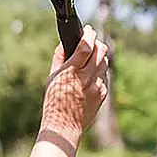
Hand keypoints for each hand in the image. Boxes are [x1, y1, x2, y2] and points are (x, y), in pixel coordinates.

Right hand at [40, 25, 108, 143]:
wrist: (64, 126)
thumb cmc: (54, 101)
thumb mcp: (52, 77)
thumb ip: (59, 58)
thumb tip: (65, 43)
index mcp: (71, 72)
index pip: (86, 46)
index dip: (89, 34)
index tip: (88, 30)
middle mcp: (87, 78)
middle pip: (101, 51)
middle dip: (97, 42)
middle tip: (91, 40)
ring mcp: (97, 87)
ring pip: (105, 62)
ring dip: (99, 56)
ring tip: (91, 57)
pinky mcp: (103, 94)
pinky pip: (104, 76)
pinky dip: (99, 71)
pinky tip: (90, 74)